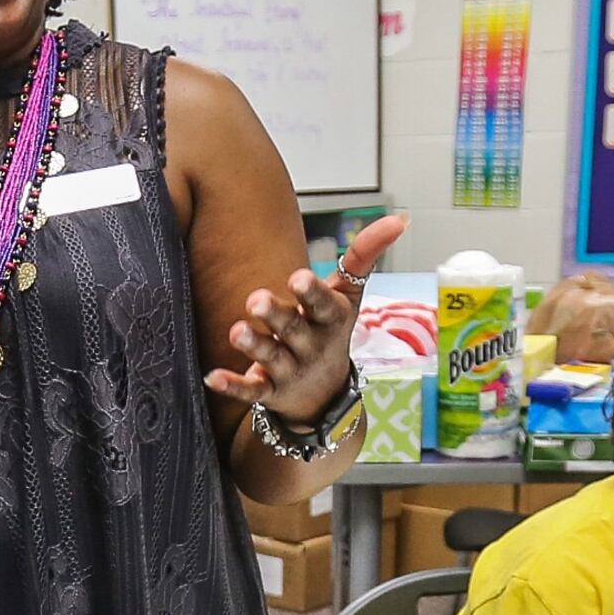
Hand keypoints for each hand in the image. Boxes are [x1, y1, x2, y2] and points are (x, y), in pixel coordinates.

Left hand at [210, 211, 405, 426]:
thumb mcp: (349, 296)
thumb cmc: (329, 329)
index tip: (297, 278)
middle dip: (276, 316)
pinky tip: (212, 377)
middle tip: (255, 300)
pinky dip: (233, 385)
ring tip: (236, 331)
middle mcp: (311, 346)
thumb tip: (401, 218)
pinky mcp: (269, 391)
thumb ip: (365, 255)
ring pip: (271, 358)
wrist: (324, 396)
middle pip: (293, 330)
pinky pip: (251, 391)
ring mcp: (290, 371)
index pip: (324, 305)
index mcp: (330, 320)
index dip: (313, 292)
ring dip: (254, 346)